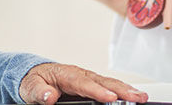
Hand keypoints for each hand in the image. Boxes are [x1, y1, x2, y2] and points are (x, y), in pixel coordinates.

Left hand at [19, 63, 146, 104]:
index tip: (110, 97)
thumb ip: (39, 92)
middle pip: (103, 81)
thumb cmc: (34, 81)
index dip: (97, 91)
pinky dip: (123, 90)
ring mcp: (88, 79)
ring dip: (126, 89)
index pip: (83, 83)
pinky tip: (134, 96)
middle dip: (121, 89)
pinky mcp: (92, 85)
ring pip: (110, 83)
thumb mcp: (30, 87)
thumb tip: (48, 96)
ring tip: (141, 97)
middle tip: (137, 97)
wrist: (36, 75)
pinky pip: (110, 87)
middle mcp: (80, 74)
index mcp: (66, 74)